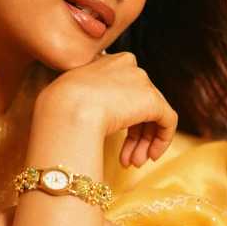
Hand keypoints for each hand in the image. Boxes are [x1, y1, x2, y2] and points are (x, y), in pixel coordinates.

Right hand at [40, 51, 176, 167]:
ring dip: (143, 142)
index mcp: (108, 62)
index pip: (122, 91)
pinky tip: (149, 157)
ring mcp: (142, 82)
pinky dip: (161, 140)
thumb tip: (91, 117)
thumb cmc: (59, 106)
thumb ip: (87, 100)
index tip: (114, 140)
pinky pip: (167, 121)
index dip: (122, 119)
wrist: (66, 107)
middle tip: (128, 159)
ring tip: (133, 163)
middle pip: (138, 104)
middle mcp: (128, 67)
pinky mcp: (153, 100)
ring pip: (152, 114)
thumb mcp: (70, 96)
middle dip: (134, 135)